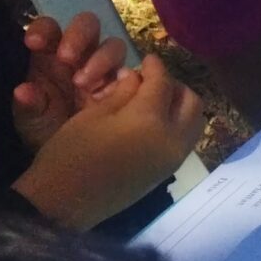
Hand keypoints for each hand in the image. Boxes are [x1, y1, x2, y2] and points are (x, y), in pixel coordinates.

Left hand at [10, 12, 128, 150]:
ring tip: (86, 85)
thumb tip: (24, 90)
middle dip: (78, 38)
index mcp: (50, 56)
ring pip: (113, 47)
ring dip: (101, 60)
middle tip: (68, 59)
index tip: (34, 44)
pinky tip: (112, 97)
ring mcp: (106, 70)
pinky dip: (127, 80)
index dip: (44, 29)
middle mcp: (81, 56)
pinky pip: (135, 74)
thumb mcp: (31, 124)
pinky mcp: (128, 87)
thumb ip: (27, 107)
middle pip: (88, 26)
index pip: (50, 28)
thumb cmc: (47, 136)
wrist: (75, 166)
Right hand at [10, 53, 202, 228]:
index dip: (155, 66)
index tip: (148, 58)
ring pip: (195, 121)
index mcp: (150, 120)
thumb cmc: (70, 153)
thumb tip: (138, 77)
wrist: (65, 202)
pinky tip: (154, 121)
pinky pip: (186, 139)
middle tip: (152, 80)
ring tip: (154, 100)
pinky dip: (179, 123)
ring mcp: (174, 158)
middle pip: (190, 101)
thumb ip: (123, 93)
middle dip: (174, 85)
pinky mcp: (169, 171)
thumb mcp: (93, 115)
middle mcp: (172, 139)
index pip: (163, 83)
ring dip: (181, 105)